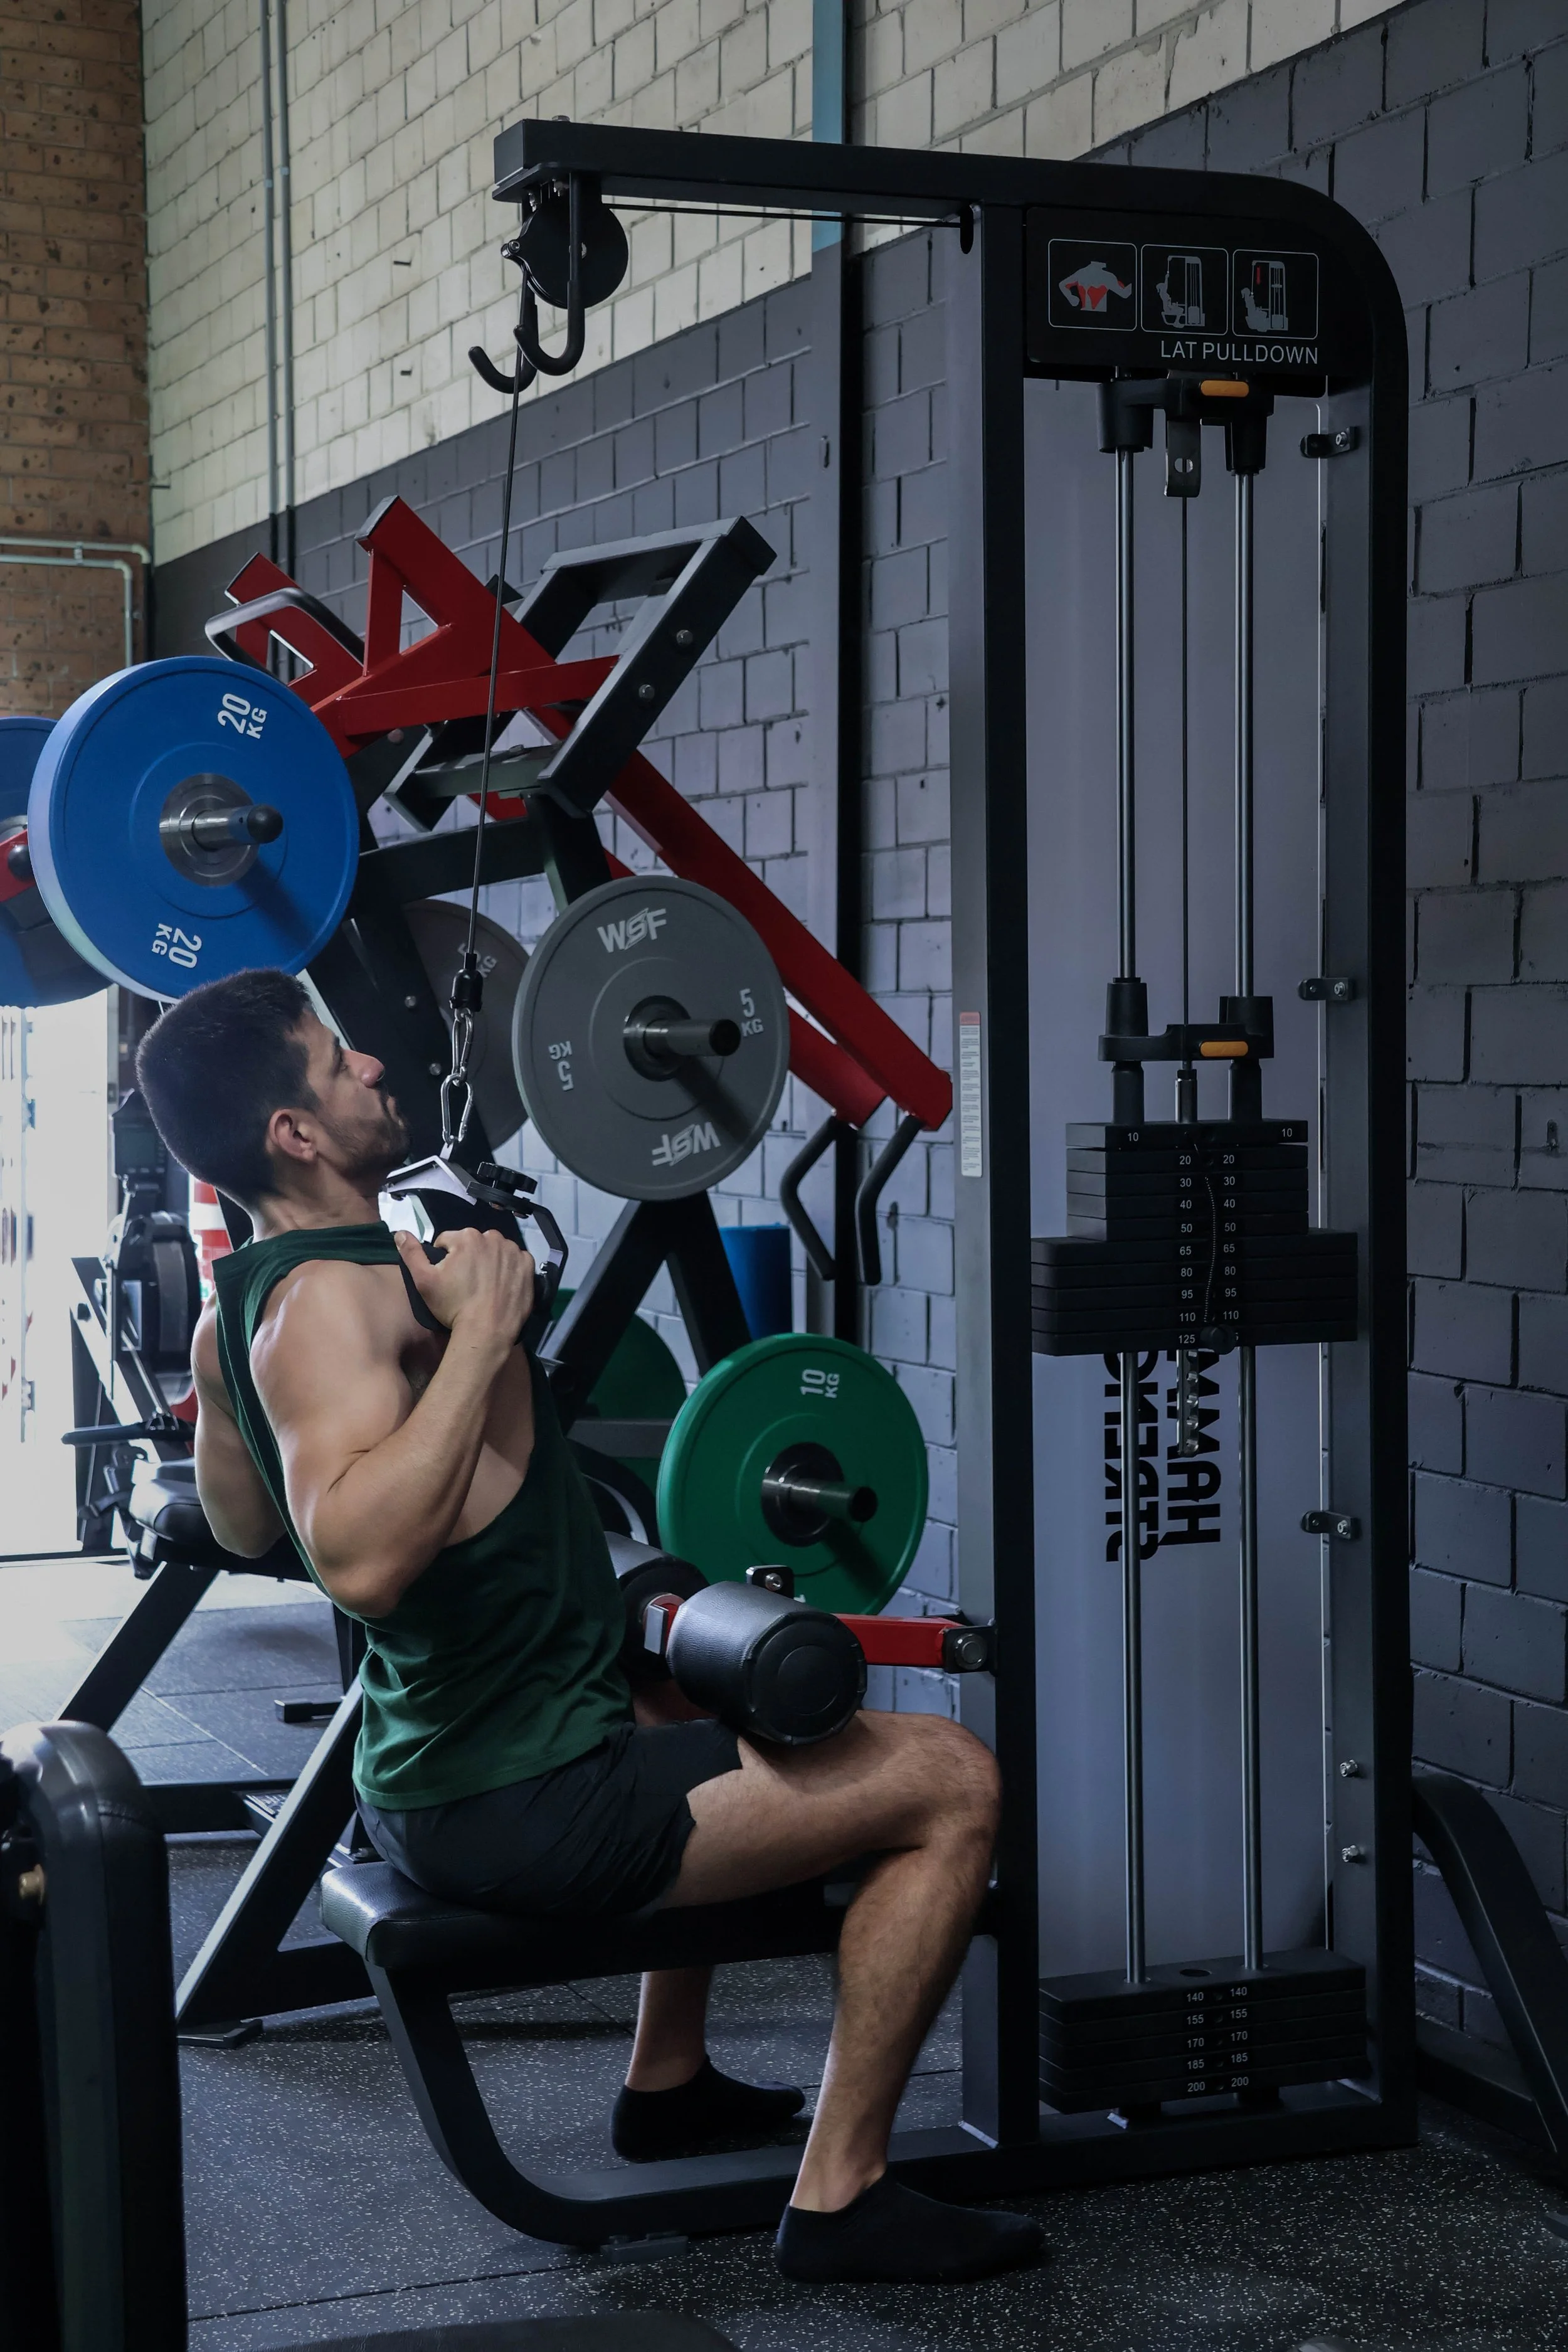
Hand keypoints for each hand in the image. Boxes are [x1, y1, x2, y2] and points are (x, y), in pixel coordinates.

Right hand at [394, 1226, 535, 1349]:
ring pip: (495, 1251)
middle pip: (474, 1244)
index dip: (444, 1259)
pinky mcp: (528, 1266)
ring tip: (484, 1286)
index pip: (448, 1241)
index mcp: (467, 1237)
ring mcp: (513, 1251)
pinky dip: (509, 1270)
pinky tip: (502, 1286)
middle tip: (466, 1283)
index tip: (448, 1278)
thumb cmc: (453, 1306)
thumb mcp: (424, 1281)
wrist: (487, 1330)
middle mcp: (493, 1238)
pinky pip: (516, 1261)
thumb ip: (411, 1253)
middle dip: (468, 1258)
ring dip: (489, 1261)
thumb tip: (400, 1233)